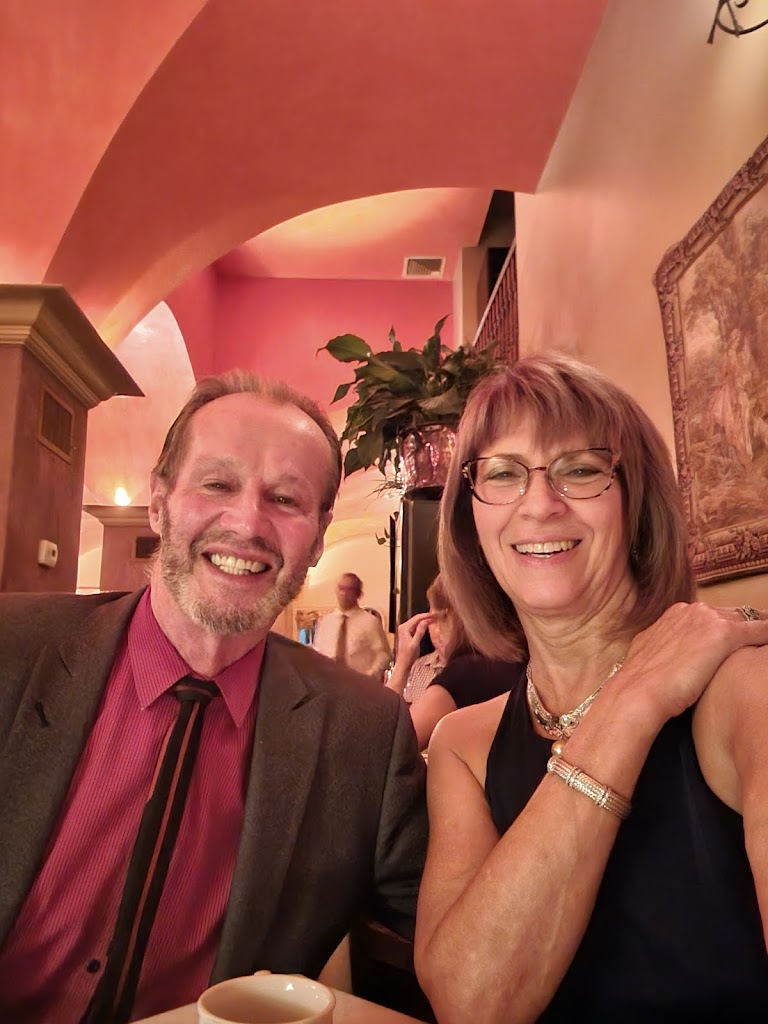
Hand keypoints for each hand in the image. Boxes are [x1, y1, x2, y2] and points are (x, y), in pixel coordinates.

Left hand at [395, 611, 436, 667]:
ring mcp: (405, 630)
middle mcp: (403, 627)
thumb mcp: (415, 643)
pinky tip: (428, 624)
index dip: (426, 615)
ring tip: (434, 619)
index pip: (417, 618)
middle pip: (416, 618)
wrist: (404, 664)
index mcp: (404, 628)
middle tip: (436, 616)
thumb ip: (420, 631)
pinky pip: (416, 626)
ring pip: (416, 622)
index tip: (435, 614)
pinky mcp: (408, 634)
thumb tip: (426, 621)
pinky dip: (422, 625)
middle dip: (426, 616)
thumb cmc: (408, 655)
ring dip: (425, 620)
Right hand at [620, 602, 767, 726]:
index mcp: (675, 614)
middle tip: (762, 635)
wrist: (638, 691)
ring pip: (747, 617)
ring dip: (760, 627)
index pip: (710, 615)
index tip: (734, 638)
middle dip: (746, 622)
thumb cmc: (641, 683)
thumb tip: (667, 656)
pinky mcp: (724, 634)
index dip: (725, 626)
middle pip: (730, 613)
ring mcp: (708, 619)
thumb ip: (664, 645)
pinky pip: (760, 630)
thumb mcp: (649, 653)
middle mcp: (692, 610)